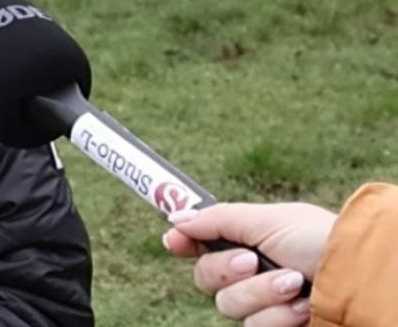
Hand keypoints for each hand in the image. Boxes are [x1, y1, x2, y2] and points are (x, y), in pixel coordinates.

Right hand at [161, 202, 337, 326]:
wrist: (360, 279)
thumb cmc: (321, 242)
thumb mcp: (267, 220)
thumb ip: (217, 219)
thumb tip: (174, 218)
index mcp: (249, 241)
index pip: (203, 245)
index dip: (184, 243)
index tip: (175, 242)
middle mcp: (253, 273)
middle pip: (206, 279)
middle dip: (228, 271)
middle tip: (251, 262)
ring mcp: (265, 305)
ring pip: (229, 307)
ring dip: (262, 294)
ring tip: (296, 286)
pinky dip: (278, 317)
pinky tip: (303, 308)